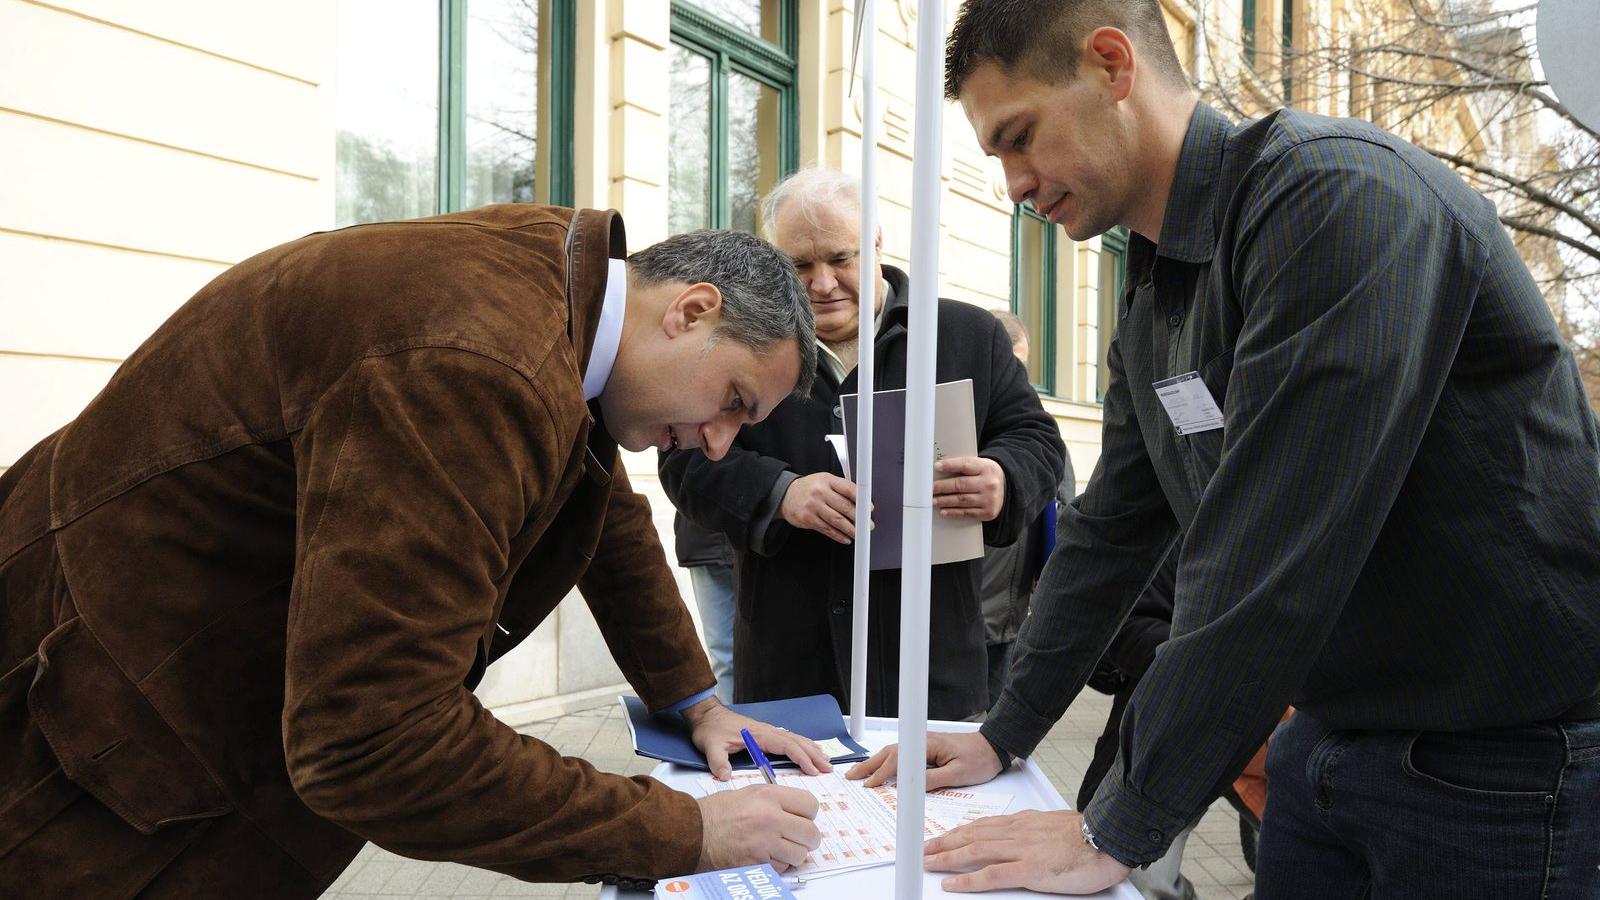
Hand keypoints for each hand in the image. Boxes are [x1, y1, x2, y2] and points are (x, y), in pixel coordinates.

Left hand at [683, 697, 832, 779]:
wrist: (706, 715)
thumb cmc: (710, 729)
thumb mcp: (711, 746)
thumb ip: (718, 761)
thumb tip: (725, 776)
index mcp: (759, 734)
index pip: (787, 746)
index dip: (801, 758)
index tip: (813, 770)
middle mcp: (767, 731)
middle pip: (796, 742)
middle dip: (814, 755)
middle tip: (828, 768)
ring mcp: (767, 731)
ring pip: (795, 739)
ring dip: (811, 749)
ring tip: (826, 760)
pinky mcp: (765, 734)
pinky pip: (789, 739)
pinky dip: (802, 745)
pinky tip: (808, 750)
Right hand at [696, 785, 822, 872]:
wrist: (692, 833)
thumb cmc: (716, 813)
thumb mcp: (748, 793)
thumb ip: (776, 800)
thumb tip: (797, 812)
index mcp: (769, 797)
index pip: (811, 805)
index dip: (808, 813)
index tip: (803, 818)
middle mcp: (770, 819)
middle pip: (811, 833)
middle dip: (807, 838)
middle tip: (798, 837)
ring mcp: (764, 843)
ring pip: (800, 855)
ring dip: (794, 854)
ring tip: (780, 848)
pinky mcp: (757, 864)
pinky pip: (782, 868)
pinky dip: (778, 865)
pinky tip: (765, 856)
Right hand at [779, 472, 866, 543]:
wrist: (785, 495)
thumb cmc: (809, 489)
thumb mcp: (824, 481)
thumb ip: (841, 488)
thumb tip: (861, 502)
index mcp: (827, 480)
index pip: (848, 488)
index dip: (861, 499)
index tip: (869, 508)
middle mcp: (820, 492)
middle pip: (845, 507)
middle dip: (860, 518)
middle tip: (868, 525)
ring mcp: (813, 506)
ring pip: (837, 520)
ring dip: (851, 529)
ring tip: (859, 534)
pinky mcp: (808, 519)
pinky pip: (827, 529)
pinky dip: (838, 536)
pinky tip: (845, 538)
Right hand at [843, 731, 1002, 789]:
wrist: (994, 747)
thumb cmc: (979, 759)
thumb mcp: (957, 774)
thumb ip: (932, 780)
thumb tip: (907, 787)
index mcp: (927, 745)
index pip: (898, 759)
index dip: (881, 773)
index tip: (869, 784)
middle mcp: (922, 741)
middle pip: (889, 752)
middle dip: (869, 765)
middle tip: (851, 776)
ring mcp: (923, 744)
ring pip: (894, 753)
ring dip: (875, 762)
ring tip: (860, 773)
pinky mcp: (927, 749)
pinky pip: (902, 755)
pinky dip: (887, 762)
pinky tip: (882, 768)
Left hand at [924, 809, 1130, 893]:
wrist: (1108, 838)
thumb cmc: (1088, 835)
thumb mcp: (1054, 825)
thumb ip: (1034, 829)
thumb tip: (1024, 834)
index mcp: (1023, 822)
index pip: (983, 825)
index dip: (959, 831)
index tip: (944, 836)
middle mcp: (1017, 832)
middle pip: (971, 836)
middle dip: (944, 843)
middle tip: (924, 849)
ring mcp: (1021, 850)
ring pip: (974, 851)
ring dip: (947, 857)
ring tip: (928, 862)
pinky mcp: (1030, 869)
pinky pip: (992, 875)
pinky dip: (968, 880)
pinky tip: (953, 884)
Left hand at [933, 456, 1004, 521]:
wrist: (1008, 488)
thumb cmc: (987, 476)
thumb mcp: (980, 465)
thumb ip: (964, 466)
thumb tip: (940, 469)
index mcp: (986, 468)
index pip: (965, 465)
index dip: (950, 465)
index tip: (937, 467)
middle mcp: (988, 483)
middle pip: (961, 484)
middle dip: (942, 487)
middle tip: (931, 488)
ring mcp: (989, 499)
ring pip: (962, 500)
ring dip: (945, 501)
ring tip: (934, 500)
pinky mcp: (987, 512)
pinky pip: (966, 512)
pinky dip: (953, 512)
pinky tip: (944, 510)